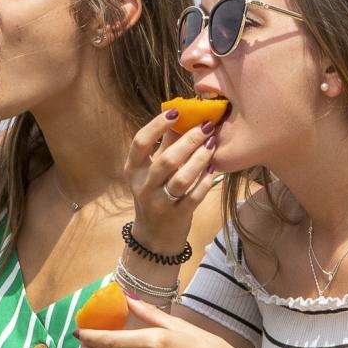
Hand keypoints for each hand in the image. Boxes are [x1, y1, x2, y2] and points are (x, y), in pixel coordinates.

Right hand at [125, 108, 219, 253]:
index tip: (176, 112)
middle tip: (206, 126)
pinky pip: (195, 196)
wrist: (154, 235)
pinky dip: (206, 181)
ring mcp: (159, 203)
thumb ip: (164, 146)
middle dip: (189, 140)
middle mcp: (143, 186)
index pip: (140, 142)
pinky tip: (214, 168)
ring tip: (212, 145)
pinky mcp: (177, 215)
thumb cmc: (155, 194)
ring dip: (199, 159)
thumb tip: (181, 116)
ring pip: (181, 178)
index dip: (157, 125)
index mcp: (133, 169)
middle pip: (166, 160)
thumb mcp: (152, 171)